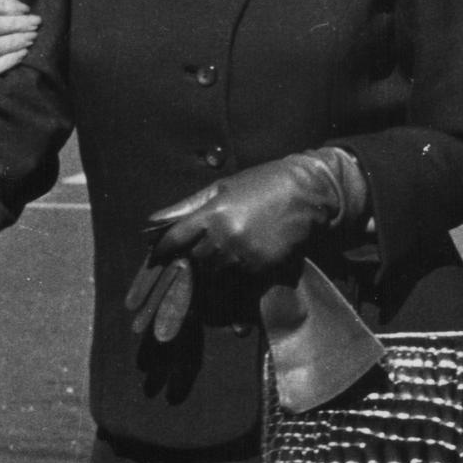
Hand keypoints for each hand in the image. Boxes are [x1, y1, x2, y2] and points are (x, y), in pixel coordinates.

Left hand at [142, 154, 348, 279]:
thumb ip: (190, 206)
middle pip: (194, 259)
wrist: (308, 193)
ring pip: (215, 272)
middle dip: (192, 258)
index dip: (162, 249)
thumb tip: (154, 220)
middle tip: (196, 254)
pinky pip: (239, 278)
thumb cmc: (264, 184)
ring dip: (213, 267)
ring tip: (223, 254)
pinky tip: (243, 259)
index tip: (157, 256)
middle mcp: (225, 236)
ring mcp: (244, 254)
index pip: (175, 238)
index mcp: (212, 213)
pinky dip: (236, 272)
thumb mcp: (224, 188)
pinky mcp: (262, 267)